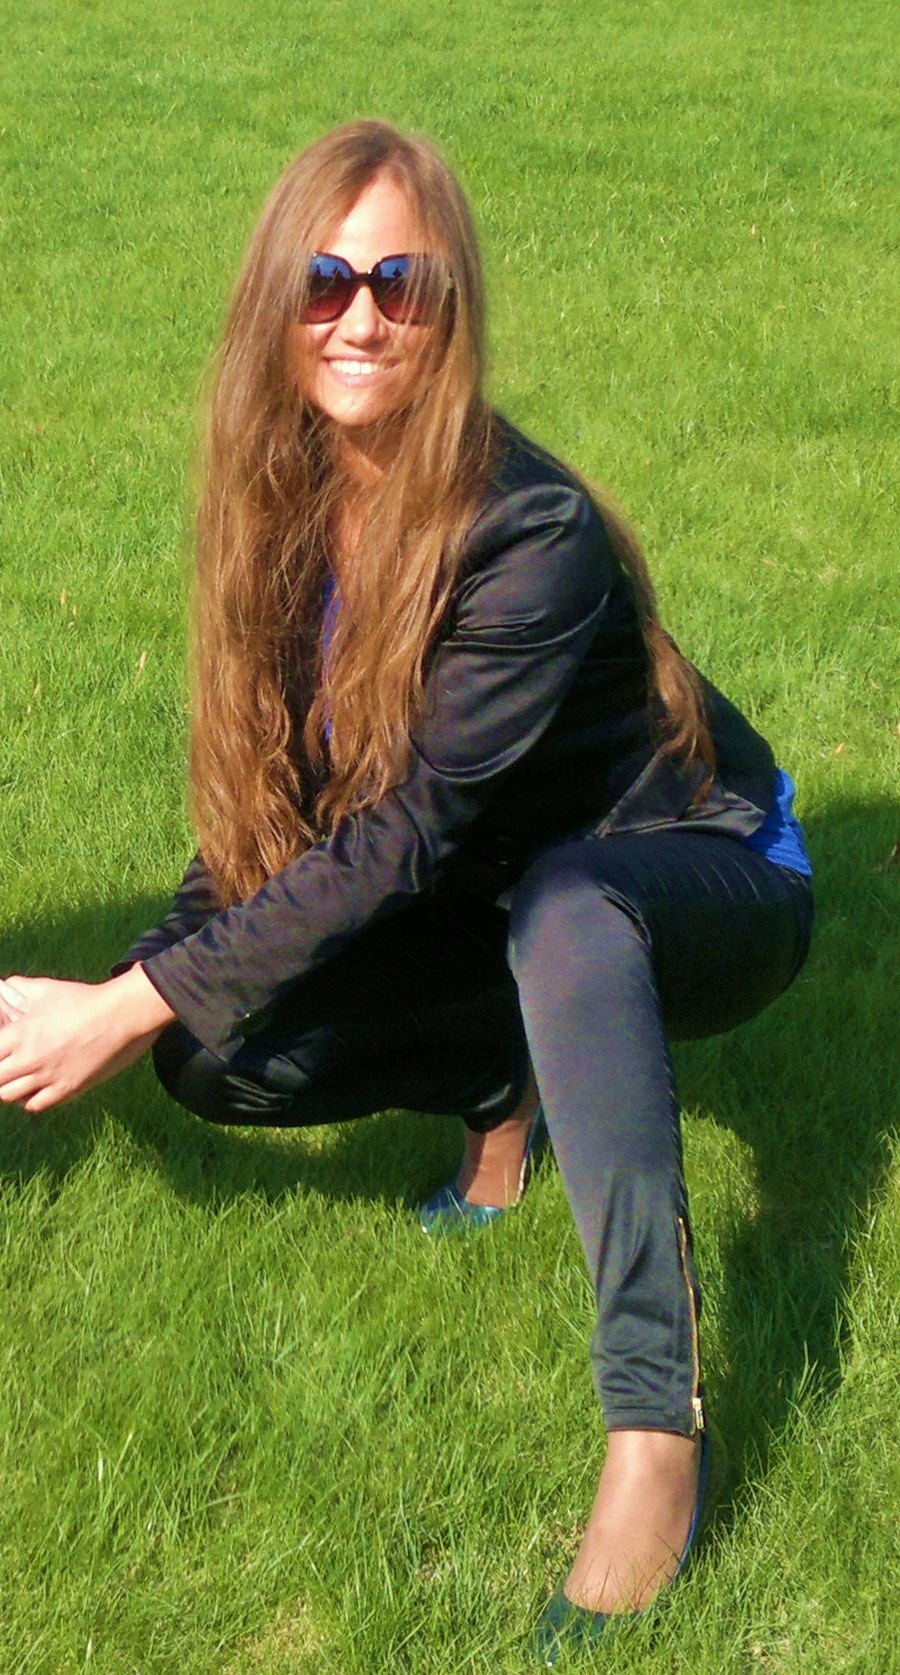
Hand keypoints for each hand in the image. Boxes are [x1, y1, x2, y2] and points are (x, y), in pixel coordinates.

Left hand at [0, 966, 176, 1113]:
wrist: (120, 1015)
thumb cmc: (83, 999)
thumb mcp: (47, 988)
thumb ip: (20, 987)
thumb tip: (5, 985)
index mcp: (21, 1033)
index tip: (3, 1051)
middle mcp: (30, 1058)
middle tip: (7, 1066)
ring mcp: (48, 1076)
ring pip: (9, 1095)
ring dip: (9, 1087)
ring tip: (17, 1078)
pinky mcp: (67, 1088)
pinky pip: (35, 1105)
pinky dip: (29, 1100)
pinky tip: (34, 1089)